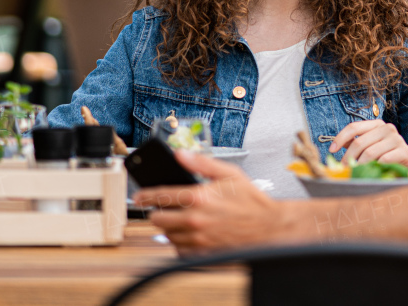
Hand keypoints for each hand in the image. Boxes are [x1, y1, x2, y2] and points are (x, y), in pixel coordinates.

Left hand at [135, 151, 293, 252]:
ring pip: (167, 235)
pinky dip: (179, 242)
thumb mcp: (229, 173)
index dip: (145, 196)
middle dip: (157, 212)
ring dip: (168, 228)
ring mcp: (198, 238)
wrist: (268, 228)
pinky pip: (179, 250)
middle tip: (162, 208)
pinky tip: (189, 233)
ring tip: (179, 220)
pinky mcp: (203, 253)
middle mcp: (195, 219)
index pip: (160, 196)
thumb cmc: (251, 200)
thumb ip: (201, 163)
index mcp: (198, 196)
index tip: (138, 196)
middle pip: (158, 219)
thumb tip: (179, 154)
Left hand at [330, 120, 407, 165]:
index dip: (340, 138)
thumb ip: (354, 143)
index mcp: (376, 124)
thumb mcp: (368, 147)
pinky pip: (384, 160)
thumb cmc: (384, 156)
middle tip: (343, 169)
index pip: (354, 127)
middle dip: (348, 157)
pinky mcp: (405, 151)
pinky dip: (375, 167)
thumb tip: (334, 146)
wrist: (407, 166)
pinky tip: (372, 172)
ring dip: (360, 165)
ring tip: (355, 173)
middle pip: (360, 142)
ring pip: (370, 152)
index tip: (331, 150)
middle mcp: (387, 128)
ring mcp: (397, 139)